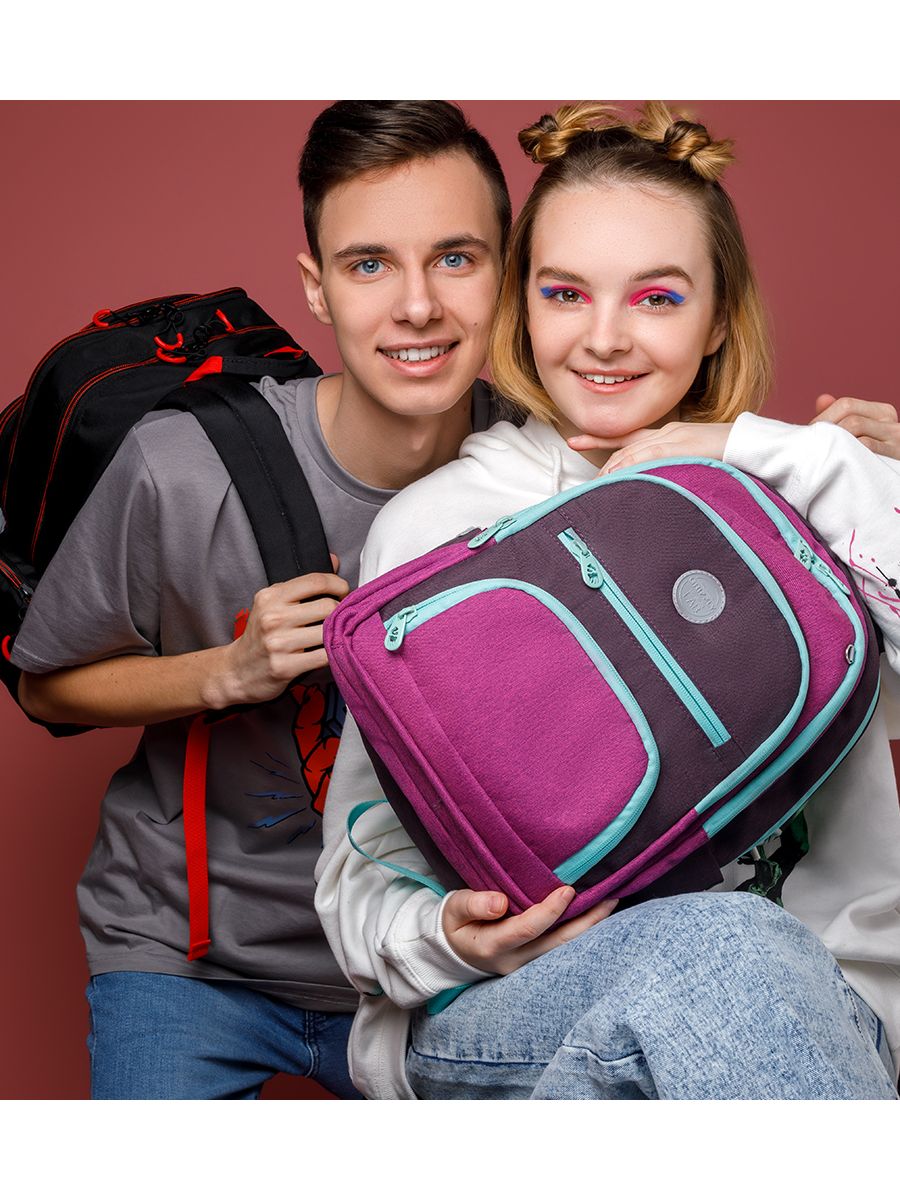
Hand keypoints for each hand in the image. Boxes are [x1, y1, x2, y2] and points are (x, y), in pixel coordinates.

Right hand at [206, 555, 348, 707]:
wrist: (237, 671)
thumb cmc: (261, 635)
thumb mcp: (274, 603)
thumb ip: (304, 584)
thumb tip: (334, 560)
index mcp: (271, 597)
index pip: (316, 581)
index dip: (338, 585)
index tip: (343, 592)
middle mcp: (273, 617)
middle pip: (328, 607)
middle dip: (341, 612)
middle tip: (341, 617)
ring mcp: (278, 643)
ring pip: (329, 632)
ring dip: (338, 633)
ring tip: (336, 634)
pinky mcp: (285, 666)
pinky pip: (325, 656)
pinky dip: (334, 653)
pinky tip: (330, 651)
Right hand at [442, 885, 617, 974]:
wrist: (452, 950)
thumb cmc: (454, 923)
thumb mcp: (454, 910)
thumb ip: (473, 904)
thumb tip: (499, 902)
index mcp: (492, 946)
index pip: (528, 929)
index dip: (550, 910)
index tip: (568, 890)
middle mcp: (515, 961)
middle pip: (558, 944)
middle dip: (586, 922)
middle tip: (610, 898)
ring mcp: (527, 964)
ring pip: (564, 948)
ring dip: (589, 927)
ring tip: (611, 903)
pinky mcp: (534, 960)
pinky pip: (561, 947)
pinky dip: (580, 930)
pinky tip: (595, 914)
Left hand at [568, 421, 732, 476]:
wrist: (753, 445)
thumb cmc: (731, 459)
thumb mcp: (698, 463)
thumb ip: (678, 469)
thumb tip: (663, 489)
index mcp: (671, 435)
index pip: (628, 439)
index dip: (599, 441)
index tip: (574, 441)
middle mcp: (667, 433)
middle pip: (625, 451)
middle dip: (602, 468)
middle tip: (584, 487)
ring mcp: (673, 438)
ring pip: (631, 455)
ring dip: (611, 473)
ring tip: (593, 491)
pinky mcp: (680, 446)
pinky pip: (647, 457)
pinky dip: (628, 469)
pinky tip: (613, 480)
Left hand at [812, 393, 899, 458]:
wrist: (896, 477)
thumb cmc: (877, 456)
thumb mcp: (862, 434)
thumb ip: (841, 418)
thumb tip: (822, 399)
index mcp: (881, 412)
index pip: (846, 404)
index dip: (823, 417)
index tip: (809, 433)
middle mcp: (890, 420)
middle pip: (849, 415)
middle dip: (826, 427)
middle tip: (812, 444)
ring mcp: (895, 437)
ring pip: (855, 425)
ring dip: (834, 439)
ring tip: (824, 452)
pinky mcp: (895, 454)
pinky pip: (866, 446)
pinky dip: (848, 451)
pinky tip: (839, 461)